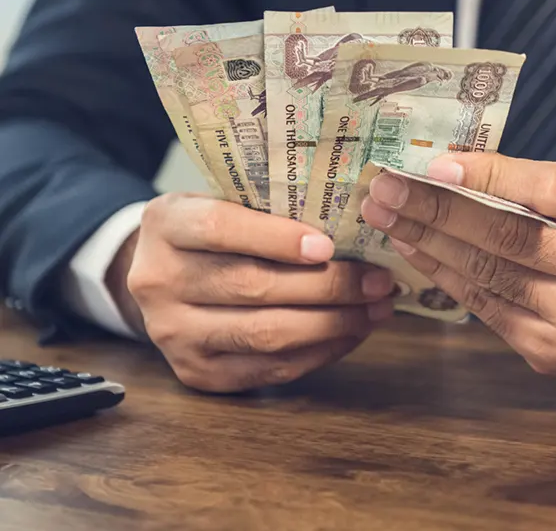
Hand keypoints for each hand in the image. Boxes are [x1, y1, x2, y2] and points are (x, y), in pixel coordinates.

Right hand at [108, 194, 393, 391]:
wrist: (162, 276)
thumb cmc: (209, 232)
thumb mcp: (221, 201)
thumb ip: (267, 209)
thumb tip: (350, 227)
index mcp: (166, 225)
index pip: (220, 229)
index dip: (277, 239)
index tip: (329, 246)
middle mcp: (159, 282)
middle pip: (252, 287)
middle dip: (327, 287)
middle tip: (378, 281)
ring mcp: (174, 334)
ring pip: (264, 334)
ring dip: (332, 324)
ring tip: (375, 309)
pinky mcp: (196, 373)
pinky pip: (268, 369)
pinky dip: (319, 352)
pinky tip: (350, 333)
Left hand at [361, 153, 555, 375]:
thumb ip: (536, 182)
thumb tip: (452, 168)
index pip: (545, 190)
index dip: (486, 175)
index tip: (434, 163)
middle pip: (507, 237)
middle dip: (435, 210)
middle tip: (386, 189)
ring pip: (486, 275)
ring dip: (426, 242)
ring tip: (386, 217)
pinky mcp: (551, 353)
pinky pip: (483, 307)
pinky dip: (442, 275)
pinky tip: (412, 250)